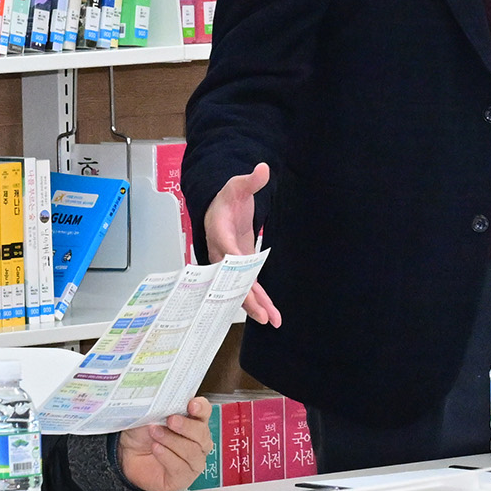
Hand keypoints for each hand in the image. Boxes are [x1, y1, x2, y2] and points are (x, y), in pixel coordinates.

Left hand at [116, 398, 213, 490]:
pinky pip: (181, 467)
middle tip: (170, 420)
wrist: (127, 456)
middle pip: (202, 433)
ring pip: (192, 451)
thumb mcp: (148, 415)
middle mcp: (198, 442)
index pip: (204, 412)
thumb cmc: (142, 435)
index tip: (192, 405)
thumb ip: (160, 407)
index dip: (201, 408)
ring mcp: (193, 461)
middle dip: (186, 426)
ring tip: (155, 433)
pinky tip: (156, 449)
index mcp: (193, 421)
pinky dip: (167, 456)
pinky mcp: (183, 478)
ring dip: (172, 441)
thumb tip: (162, 397)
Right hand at [202, 161, 281, 326]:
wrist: (219, 208)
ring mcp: (229, 263)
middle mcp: (220, 252)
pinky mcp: (240, 267)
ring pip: (239, 287)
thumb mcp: (237, 186)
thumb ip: (250, 181)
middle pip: (231, 277)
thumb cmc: (227, 198)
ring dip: (255, 305)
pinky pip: (248, 286)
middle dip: (246, 295)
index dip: (234, 262)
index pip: (226, 248)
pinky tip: (271, 314)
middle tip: (261, 313)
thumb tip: (263, 169)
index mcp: (218, 230)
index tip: (245, 274)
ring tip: (271, 320)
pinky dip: (259, 300)